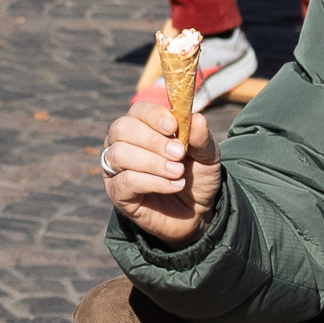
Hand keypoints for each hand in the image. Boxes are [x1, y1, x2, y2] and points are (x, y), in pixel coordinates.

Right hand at [98, 89, 219, 242]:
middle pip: (122, 128)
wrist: (196, 212)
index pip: (138, 110)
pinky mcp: (117, 192)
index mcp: (142, 125)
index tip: (173, 126)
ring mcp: (116, 167)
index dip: (153, 115)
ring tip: (178, 172)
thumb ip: (201, 138)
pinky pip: (126, 181)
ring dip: (153, 162)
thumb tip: (197, 118)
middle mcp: (122, 142)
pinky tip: (174, 186)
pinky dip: (153, 182)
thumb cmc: (196, 176)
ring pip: (120, 154)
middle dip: (152, 140)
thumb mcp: (207, 156)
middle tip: (179, 154)